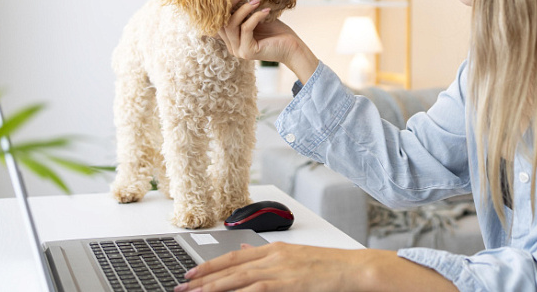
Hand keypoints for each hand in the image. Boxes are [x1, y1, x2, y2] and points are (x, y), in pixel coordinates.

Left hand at [175, 242, 457, 291]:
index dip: (209, 268)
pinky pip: (254, 291)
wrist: (356, 269)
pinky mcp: (287, 282)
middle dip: (202, 280)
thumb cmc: (332, 267)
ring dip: (212, 289)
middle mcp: (273, 256)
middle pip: (229, 269)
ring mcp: (279, 270)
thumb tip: (246, 254)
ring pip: (236, 280)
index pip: (233, 258)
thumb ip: (268, 257)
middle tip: (180, 288)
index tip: (190, 276)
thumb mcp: (296, 258)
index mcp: (275, 249)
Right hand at [219, 0, 317, 82]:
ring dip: (244, 9)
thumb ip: (244, 12)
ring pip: (232, 25)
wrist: (292, 47)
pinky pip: (246, 28)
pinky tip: (266, 11)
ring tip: (257, 1)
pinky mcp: (248, 51)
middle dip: (231, 6)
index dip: (224, 7)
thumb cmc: (276, 32)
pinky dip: (255, 17)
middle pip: (223, 23)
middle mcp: (233, 47)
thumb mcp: (256, 19)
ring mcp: (239, 51)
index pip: (220, 22)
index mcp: (232, 40)